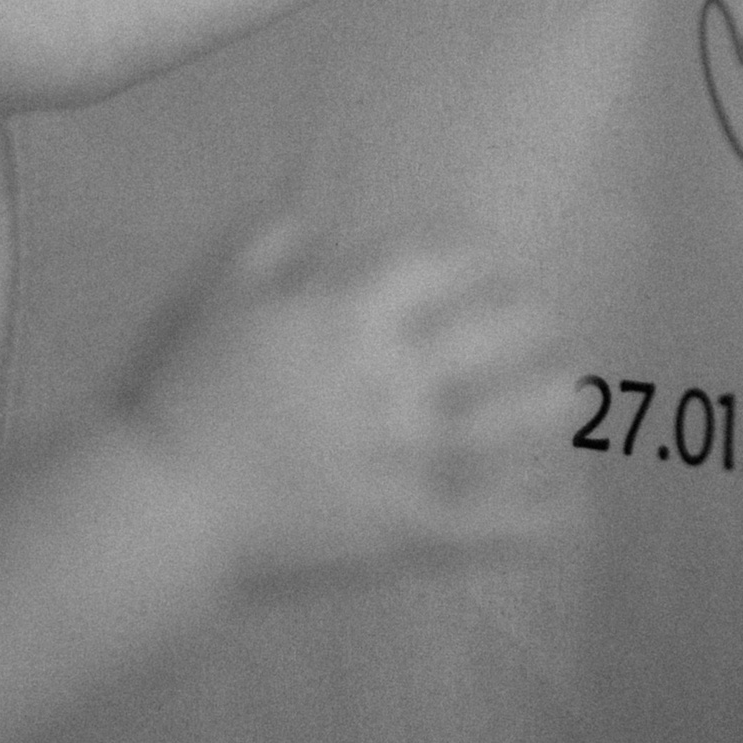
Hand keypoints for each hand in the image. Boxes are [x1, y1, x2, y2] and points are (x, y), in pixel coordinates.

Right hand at [128, 223, 576, 589]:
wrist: (164, 507)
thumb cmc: (180, 395)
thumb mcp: (214, 298)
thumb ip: (267, 243)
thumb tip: (315, 212)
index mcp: (349, 314)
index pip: (445, 264)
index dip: (481, 262)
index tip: (494, 269)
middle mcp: (395, 378)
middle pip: (501, 334)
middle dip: (536, 325)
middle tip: (549, 329)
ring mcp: (409, 457)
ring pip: (519, 424)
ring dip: (559, 405)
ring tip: (579, 397)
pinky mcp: (408, 530)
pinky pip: (498, 523)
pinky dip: (545, 514)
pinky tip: (578, 504)